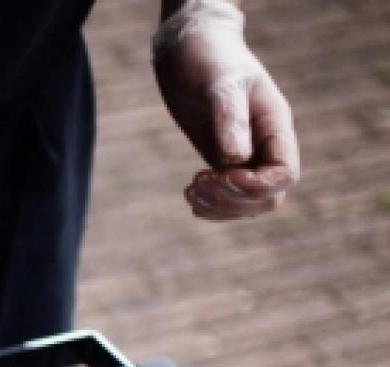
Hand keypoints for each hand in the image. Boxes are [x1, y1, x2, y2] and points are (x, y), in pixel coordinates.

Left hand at [153, 0, 299, 219]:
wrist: (191, 50)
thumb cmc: (211, 60)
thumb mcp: (222, 85)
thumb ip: (230, 120)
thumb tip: (234, 160)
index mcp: (276, 126)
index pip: (284, 174)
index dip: (256, 186)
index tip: (221, 176)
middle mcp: (266, 145)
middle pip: (268, 197)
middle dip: (234, 200)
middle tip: (198, 184)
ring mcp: (245, 156)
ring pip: (248, 203)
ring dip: (221, 207)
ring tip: (191, 190)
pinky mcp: (222, 161)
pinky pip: (228, 197)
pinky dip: (211, 205)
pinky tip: (191, 196)